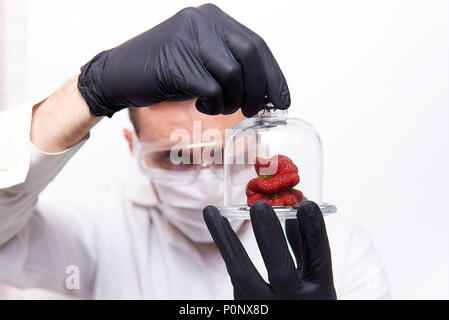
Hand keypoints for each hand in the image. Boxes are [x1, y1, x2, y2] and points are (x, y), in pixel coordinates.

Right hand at [78, 4, 289, 117]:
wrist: (120, 74)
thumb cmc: (165, 71)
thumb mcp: (202, 60)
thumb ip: (232, 66)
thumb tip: (266, 91)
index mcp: (214, 19)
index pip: (257, 45)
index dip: (274, 76)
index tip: (282, 100)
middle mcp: (205, 22)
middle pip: (251, 56)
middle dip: (259, 90)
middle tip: (254, 110)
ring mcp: (190, 39)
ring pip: (233, 74)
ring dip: (233, 100)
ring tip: (219, 107)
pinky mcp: (178, 63)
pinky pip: (212, 90)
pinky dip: (213, 104)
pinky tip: (201, 106)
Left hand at [203, 201, 336, 299]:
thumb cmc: (305, 302)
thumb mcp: (316, 283)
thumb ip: (306, 250)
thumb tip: (295, 215)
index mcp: (318, 296)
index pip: (318, 260)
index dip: (315, 231)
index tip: (308, 205)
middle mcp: (290, 304)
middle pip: (279, 270)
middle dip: (269, 235)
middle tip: (260, 207)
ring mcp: (264, 309)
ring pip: (241, 273)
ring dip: (225, 238)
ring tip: (211, 211)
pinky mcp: (244, 308)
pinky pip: (235, 276)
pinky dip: (228, 249)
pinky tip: (219, 229)